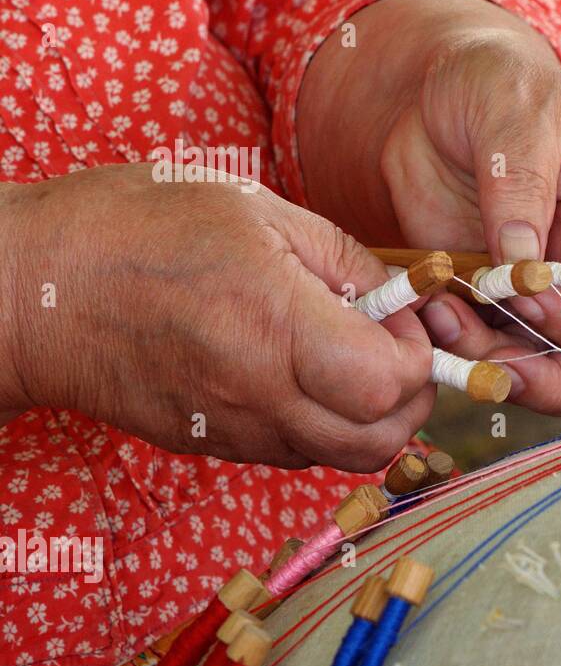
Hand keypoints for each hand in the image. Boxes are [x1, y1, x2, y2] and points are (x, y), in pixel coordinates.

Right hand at [0, 165, 434, 470]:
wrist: (32, 292)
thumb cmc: (135, 228)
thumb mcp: (253, 208)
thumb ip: (341, 257)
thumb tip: (398, 296)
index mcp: (274, 325)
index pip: (386, 384)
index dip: (416, 356)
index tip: (404, 318)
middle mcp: (258, 393)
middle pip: (377, 441)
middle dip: (409, 398)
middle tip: (395, 347)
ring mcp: (233, 429)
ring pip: (340, 457)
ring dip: (369, 417)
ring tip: (351, 359)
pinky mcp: (211, 445)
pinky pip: (295, 453)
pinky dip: (324, 425)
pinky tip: (306, 374)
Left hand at [297, 0, 560, 414]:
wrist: (438, 93)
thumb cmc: (496, 83)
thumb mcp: (513, 111)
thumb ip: (521, 185)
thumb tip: (521, 263)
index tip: (520, 292)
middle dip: (549, 378)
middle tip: (491, 364)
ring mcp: (537, 298)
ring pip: (543, 373)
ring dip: (490, 366)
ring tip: (440, 318)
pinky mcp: (488, 308)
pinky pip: (486, 356)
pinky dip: (457, 352)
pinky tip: (427, 311)